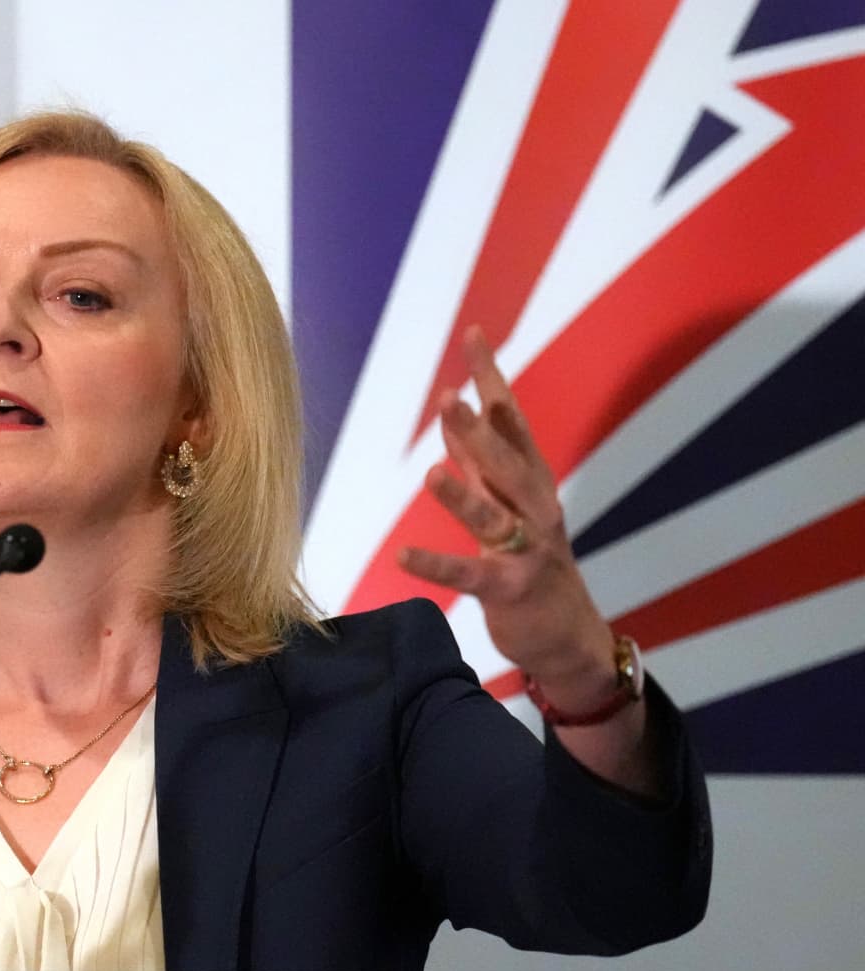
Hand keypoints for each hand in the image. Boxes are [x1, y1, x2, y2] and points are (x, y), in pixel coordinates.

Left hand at [396, 329, 617, 710]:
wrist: (567, 633)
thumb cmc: (531, 561)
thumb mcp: (507, 504)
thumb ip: (480, 463)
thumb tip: (455, 418)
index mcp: (530, 482)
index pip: (511, 420)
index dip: (492, 378)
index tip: (473, 336)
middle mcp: (535, 509)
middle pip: (508, 463)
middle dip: (482, 431)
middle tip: (451, 398)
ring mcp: (526, 550)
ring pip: (495, 517)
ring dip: (462, 497)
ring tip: (430, 474)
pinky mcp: (509, 590)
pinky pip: (470, 576)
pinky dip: (437, 566)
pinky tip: (403, 557)